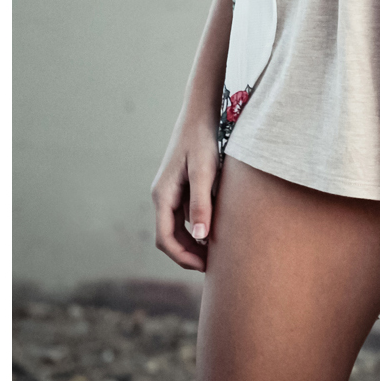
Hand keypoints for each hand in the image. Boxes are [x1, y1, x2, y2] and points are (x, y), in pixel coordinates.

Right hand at [151, 109, 219, 271]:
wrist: (199, 113)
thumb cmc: (201, 140)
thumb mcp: (203, 172)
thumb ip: (200, 204)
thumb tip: (200, 237)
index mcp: (162, 195)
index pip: (165, 239)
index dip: (182, 257)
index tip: (204, 267)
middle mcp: (162, 196)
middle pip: (169, 237)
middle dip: (188, 254)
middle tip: (213, 264)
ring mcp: (170, 191)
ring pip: (178, 227)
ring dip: (193, 241)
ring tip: (217, 250)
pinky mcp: (181, 186)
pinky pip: (185, 214)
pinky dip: (197, 226)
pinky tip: (216, 227)